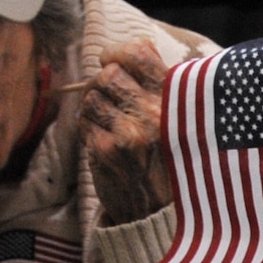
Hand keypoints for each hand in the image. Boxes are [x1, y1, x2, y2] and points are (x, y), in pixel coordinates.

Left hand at [79, 41, 173, 226]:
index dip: (116, 53)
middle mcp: (153, 112)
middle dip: (102, 85)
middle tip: (109, 100)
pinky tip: (105, 143)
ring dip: (93, 108)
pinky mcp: (106, 151)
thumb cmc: (168, 159)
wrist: (159, 211)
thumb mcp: (179, 116)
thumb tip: (122, 52)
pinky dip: (89, 130)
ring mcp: (128, 132)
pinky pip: (84, 123)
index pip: (136, 53)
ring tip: (108, 124)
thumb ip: (158, 82)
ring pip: (91, 98)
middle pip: (108, 74)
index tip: (111, 60)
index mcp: (174, 97)